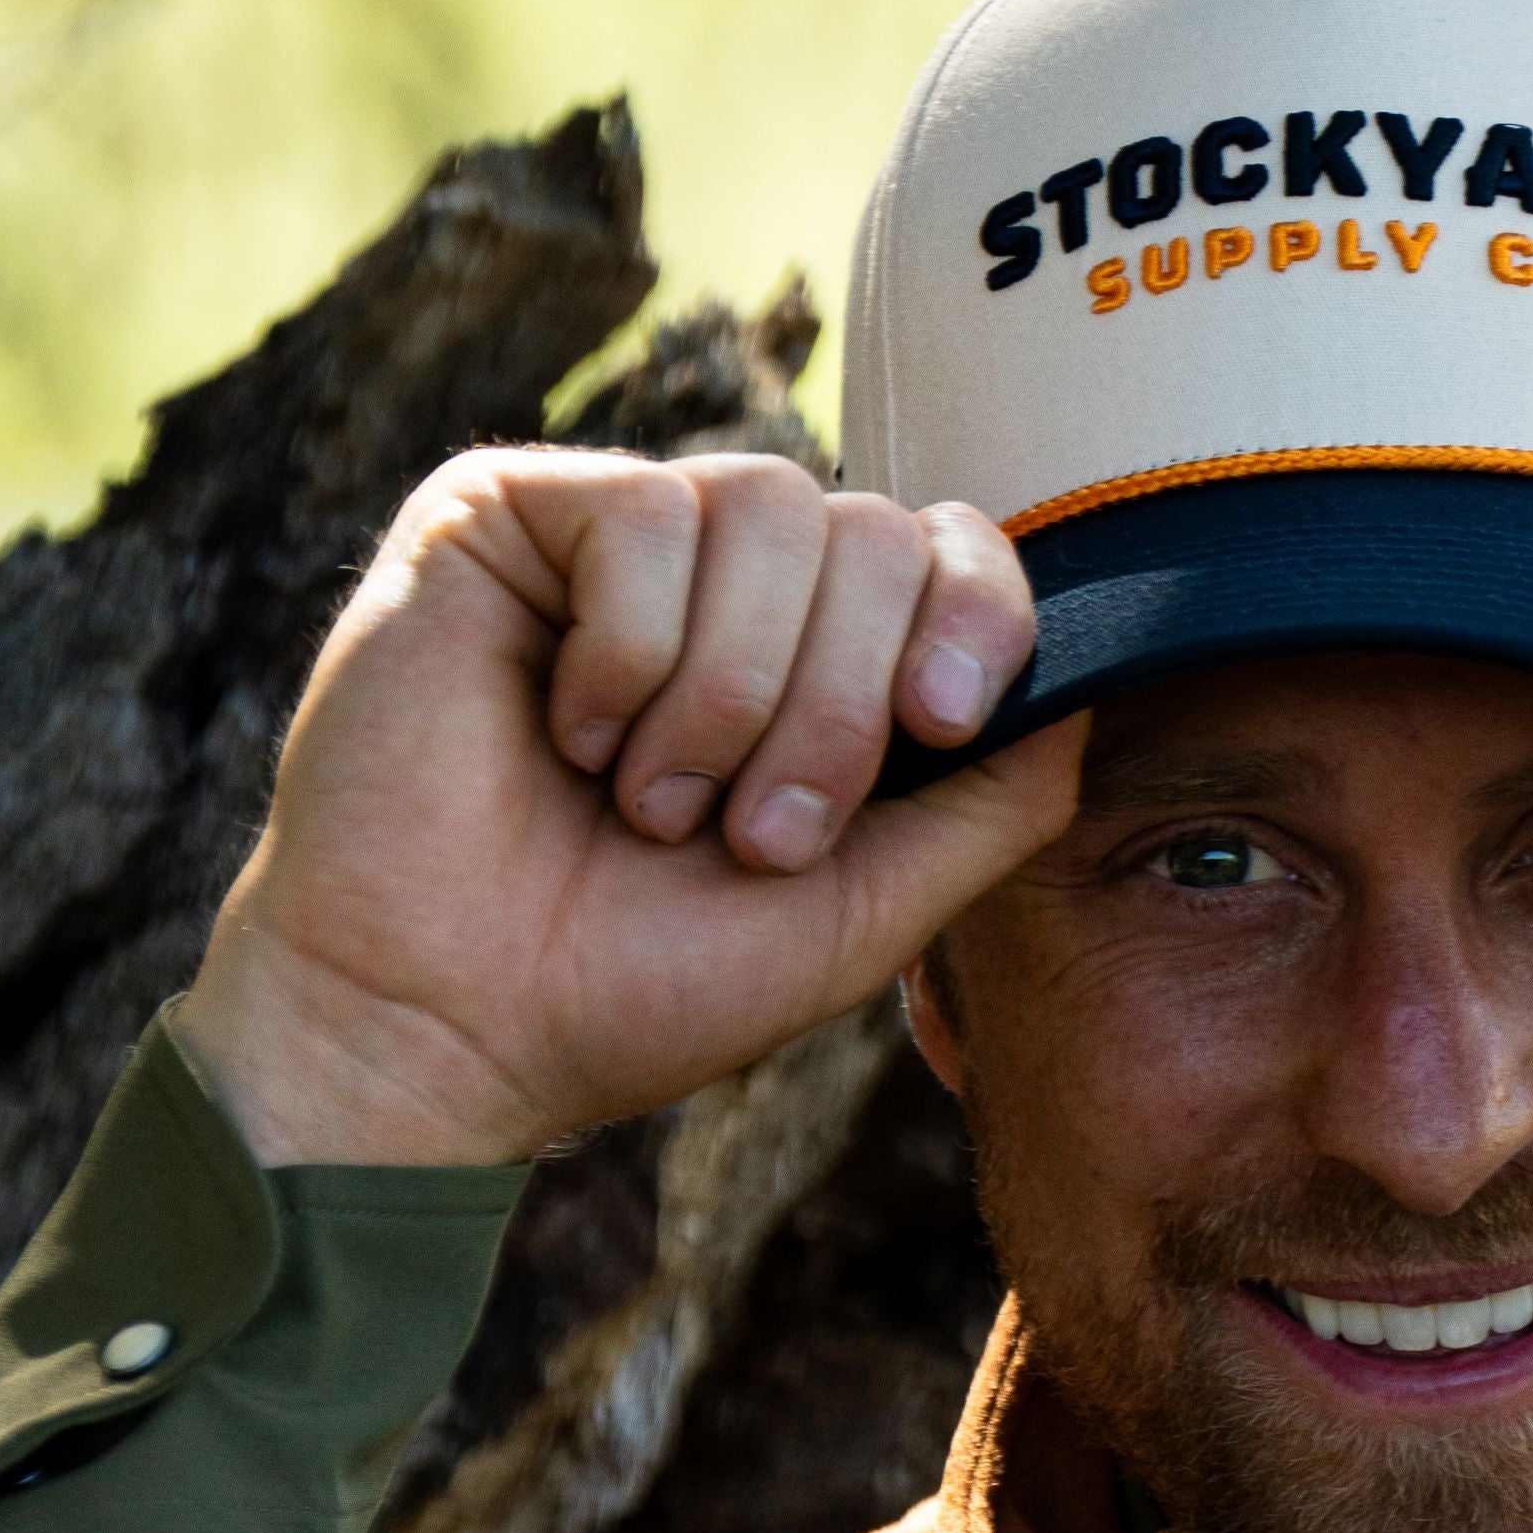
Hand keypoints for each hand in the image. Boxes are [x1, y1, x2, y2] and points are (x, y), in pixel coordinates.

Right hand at [177, 448, 1080, 1167]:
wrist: (446, 1026)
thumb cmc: (633, 986)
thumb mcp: (862, 914)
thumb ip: (987, 810)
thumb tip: (1087, 693)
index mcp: (816, 661)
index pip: (947, 547)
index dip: (977, 609)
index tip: (946, 716)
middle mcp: (725, 584)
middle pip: (871, 530)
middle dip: (837, 705)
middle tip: (752, 834)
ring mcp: (615, 537)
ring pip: (768, 506)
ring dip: (729, 695)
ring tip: (648, 804)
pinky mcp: (507, 513)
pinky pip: (643, 511)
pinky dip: (628, 656)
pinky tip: (566, 738)